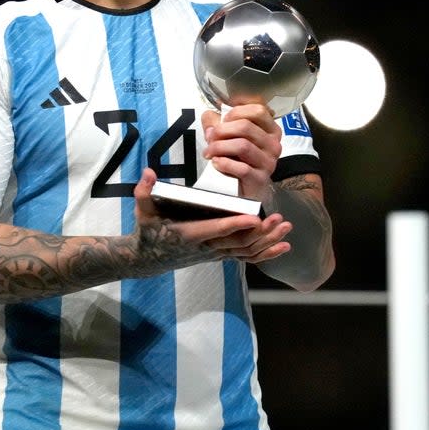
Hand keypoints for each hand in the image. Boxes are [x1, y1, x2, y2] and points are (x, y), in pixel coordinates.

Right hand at [132, 168, 292, 267]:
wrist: (148, 258)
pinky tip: (282, 247)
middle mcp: (205, 247)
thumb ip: (144, 191)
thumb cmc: (148, 231)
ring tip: (285, 228)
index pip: (216, 229)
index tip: (255, 218)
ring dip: (267, 242)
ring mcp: (214, 253)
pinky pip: (246, 257)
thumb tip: (148, 172)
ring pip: (245, 251)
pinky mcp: (219, 255)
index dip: (236, 225)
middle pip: (238, 243)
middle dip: (261, 233)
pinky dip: (265, 254)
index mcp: (189, 233)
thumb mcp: (142, 211)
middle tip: (279, 220)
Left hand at [200, 103, 282, 199]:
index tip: (223, 118)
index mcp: (270, 130)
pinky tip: (216, 163)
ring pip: (242, 146)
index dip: (236, 111)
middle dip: (222, 130)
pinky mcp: (260, 179)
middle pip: (246, 126)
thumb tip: (209, 116)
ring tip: (210, 151)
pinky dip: (224, 163)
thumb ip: (217, 123)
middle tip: (210, 137)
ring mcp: (268, 162)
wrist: (245, 191)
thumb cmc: (239, 160)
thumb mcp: (229, 137)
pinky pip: (241, 168)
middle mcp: (273, 144)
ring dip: (220, 147)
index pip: (258, 110)